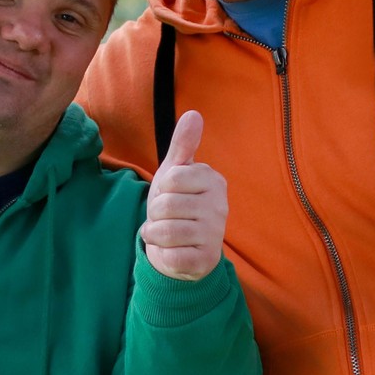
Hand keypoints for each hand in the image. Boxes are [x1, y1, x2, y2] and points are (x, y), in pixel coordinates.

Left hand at [140, 111, 227, 281]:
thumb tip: (193, 114)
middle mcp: (220, 207)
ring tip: (166, 233)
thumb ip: (183, 145)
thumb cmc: (177, 204)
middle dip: (155, 214)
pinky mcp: (206, 261)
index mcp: (213, 181)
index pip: (170, 179)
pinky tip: (172, 251)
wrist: (180, 247)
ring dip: (155, 234)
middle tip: (165, 217)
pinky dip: (163, 255)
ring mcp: (215, 235)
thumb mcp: (175, 172)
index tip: (168, 194)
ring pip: (165, 231)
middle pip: (164, 205)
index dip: (160, 189)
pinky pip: (171, 256)